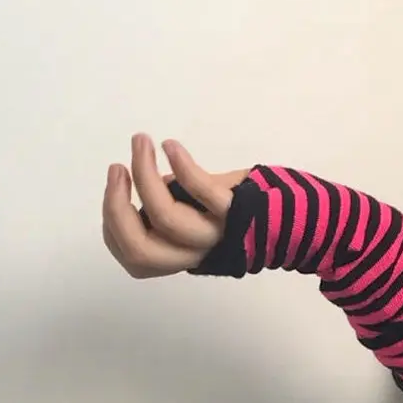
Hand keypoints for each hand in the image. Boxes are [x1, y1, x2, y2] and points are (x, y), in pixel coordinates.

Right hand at [103, 133, 250, 277]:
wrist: (291, 211)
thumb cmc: (240, 209)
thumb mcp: (199, 215)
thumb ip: (171, 207)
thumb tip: (146, 183)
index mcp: (184, 256)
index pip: (136, 259)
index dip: (112, 230)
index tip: (114, 195)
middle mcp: (199, 252)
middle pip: (141, 250)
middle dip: (116, 208)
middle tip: (116, 169)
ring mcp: (218, 232)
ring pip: (166, 218)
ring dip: (143, 175)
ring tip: (141, 142)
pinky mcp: (237, 209)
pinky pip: (202, 190)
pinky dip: (181, 165)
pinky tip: (170, 145)